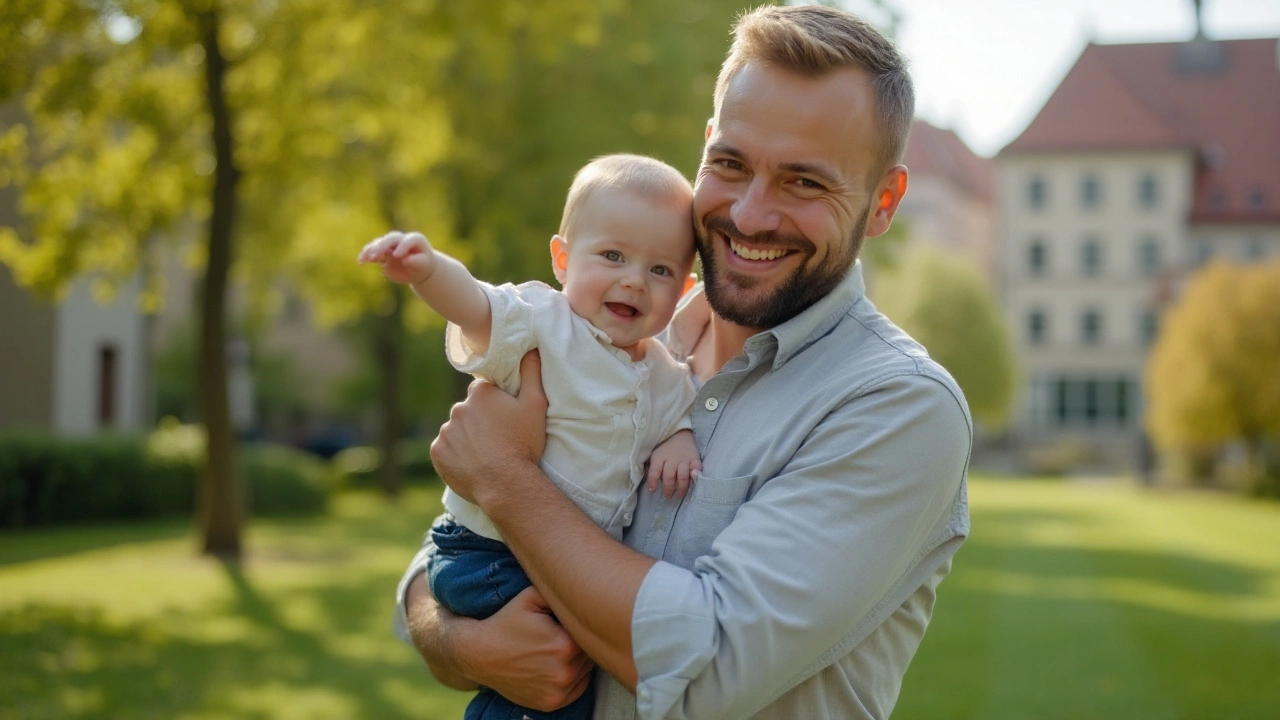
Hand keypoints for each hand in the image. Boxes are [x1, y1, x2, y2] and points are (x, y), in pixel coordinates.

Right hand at [357, 231, 436, 284]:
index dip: (402, 247)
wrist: (416, 270)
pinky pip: (372, 250)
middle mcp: (401, 239)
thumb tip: (406, 259)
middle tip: (376, 255)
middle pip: (390, 238)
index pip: (407, 240)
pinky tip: (361, 262)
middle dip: (383, 246)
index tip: (397, 256)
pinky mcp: (382, 252)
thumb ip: (416, 261)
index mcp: (414, 239)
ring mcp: (390, 245)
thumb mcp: (422, 265)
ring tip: (367, 259)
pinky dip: (366, 255)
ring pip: (379, 243)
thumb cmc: (422, 266)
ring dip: (372, 250)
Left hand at [431, 350, 548, 506]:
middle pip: (468, 410)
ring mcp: (445, 431)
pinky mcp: (437, 452)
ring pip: (456, 429)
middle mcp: (458, 408)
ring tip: (485, 454)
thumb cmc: (523, 444)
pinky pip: (445, 449)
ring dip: (466, 437)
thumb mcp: (536, 405)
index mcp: (480, 393)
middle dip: (479, 420)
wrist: (506, 483)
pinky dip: (455, 454)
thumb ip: (532, 373)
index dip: (495, 403)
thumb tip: (530, 348)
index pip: (484, 390)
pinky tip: (471, 463)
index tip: (505, 419)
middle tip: (497, 438)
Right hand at [466, 586, 594, 711]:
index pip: (590, 632)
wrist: (479, 654)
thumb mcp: (531, 596)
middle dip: (580, 642)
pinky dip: (573, 678)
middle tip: (561, 633)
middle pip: (590, 653)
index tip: (568, 620)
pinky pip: (578, 689)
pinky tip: (557, 665)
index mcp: (566, 645)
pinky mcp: (552, 703)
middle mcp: (565, 672)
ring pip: (586, 671)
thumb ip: (560, 592)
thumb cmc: (506, 623)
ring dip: (578, 660)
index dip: (580, 624)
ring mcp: (559, 691)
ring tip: (556, 649)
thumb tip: (582, 592)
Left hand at [646, 428, 700, 498]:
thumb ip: (653, 467)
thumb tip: (651, 483)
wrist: (679, 435)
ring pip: (683, 476)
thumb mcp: (655, 455)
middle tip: (668, 496)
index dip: (652, 481)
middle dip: (668, 488)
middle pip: (669, 476)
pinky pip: (696, 469)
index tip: (652, 490)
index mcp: (659, 457)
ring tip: (679, 495)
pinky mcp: (695, 459)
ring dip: (681, 488)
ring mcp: (684, 459)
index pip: (655, 471)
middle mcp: (672, 459)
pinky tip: (693, 482)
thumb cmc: (665, 449)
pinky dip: (695, 476)